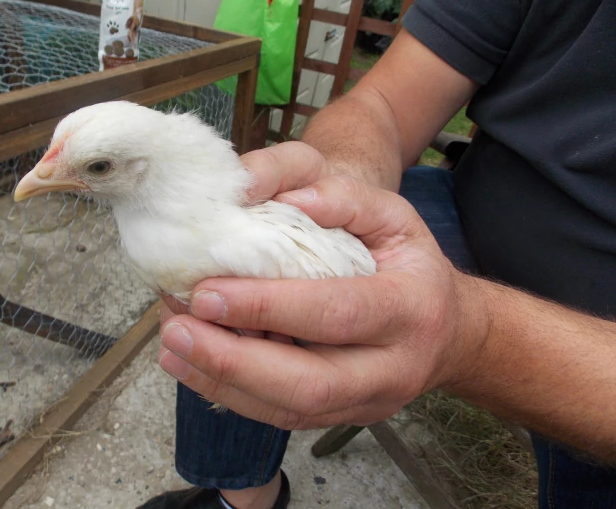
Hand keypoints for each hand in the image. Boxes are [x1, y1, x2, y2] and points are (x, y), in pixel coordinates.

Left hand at [157, 149, 487, 428]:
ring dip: (222, 382)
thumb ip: (344, 198)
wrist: (444, 327)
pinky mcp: (341, 416)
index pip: (335, 313)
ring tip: (172, 346)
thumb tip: (283, 199)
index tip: (207, 293)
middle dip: (234, 361)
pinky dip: (230, 394)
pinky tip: (192, 366)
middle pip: (309, 382)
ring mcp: (368, 402)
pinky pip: (281, 416)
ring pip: (289, 409)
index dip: (267, 307)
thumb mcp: (393, 215)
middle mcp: (394, 368)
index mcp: (410, 308)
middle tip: (177, 328)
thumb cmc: (409, 264)